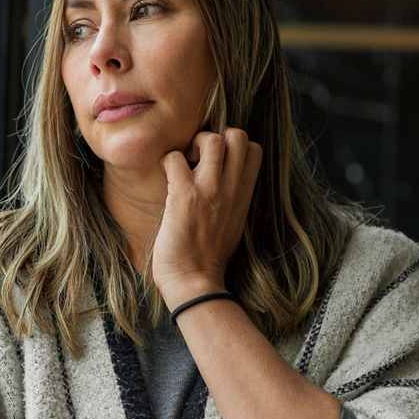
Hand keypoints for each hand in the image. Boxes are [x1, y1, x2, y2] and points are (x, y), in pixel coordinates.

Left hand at [153, 128, 261, 307]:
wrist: (196, 283)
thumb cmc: (209, 259)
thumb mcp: (233, 224)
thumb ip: (231, 201)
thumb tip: (222, 186)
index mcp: (244, 195)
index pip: (255, 149)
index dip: (233, 145)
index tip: (215, 160)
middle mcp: (231, 188)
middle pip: (238, 135)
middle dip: (215, 136)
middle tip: (197, 157)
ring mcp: (209, 190)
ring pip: (211, 138)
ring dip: (191, 143)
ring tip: (183, 163)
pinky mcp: (184, 196)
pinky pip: (173, 158)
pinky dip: (164, 162)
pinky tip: (164, 179)